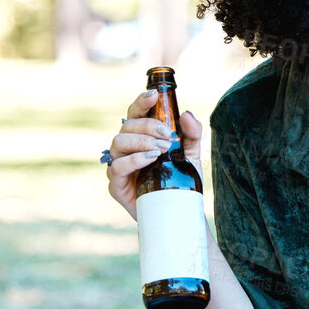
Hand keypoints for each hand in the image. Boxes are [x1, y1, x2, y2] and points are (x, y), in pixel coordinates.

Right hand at [104, 90, 203, 219]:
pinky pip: (117, 166)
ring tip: (162, 150)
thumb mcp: (192, 156)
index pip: (135, 114)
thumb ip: (192, 134)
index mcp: (141, 137)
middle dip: (149, 127)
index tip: (154, 96)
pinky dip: (134, 159)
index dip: (141, 102)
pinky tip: (150, 159)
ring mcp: (119, 165)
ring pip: (119, 142)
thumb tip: (187, 114)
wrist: (178, 212)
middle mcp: (126, 148)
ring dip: (142, 141)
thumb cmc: (180, 181)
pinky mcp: (116, 184)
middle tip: (168, 137)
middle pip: (127, 126)